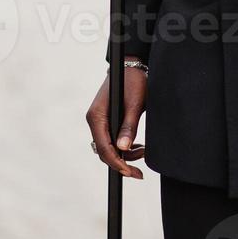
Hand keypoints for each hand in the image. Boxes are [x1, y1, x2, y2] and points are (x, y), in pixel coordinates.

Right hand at [86, 63, 147, 178]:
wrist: (131, 65)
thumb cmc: (133, 81)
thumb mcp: (135, 104)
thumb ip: (129, 126)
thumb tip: (123, 149)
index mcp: (96, 116)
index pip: (104, 148)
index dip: (117, 163)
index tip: (130, 172)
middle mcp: (94, 119)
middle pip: (104, 151)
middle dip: (121, 162)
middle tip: (139, 172)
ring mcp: (99, 120)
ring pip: (108, 147)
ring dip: (125, 154)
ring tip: (143, 151)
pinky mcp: (106, 119)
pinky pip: (111, 139)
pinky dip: (124, 146)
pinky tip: (137, 146)